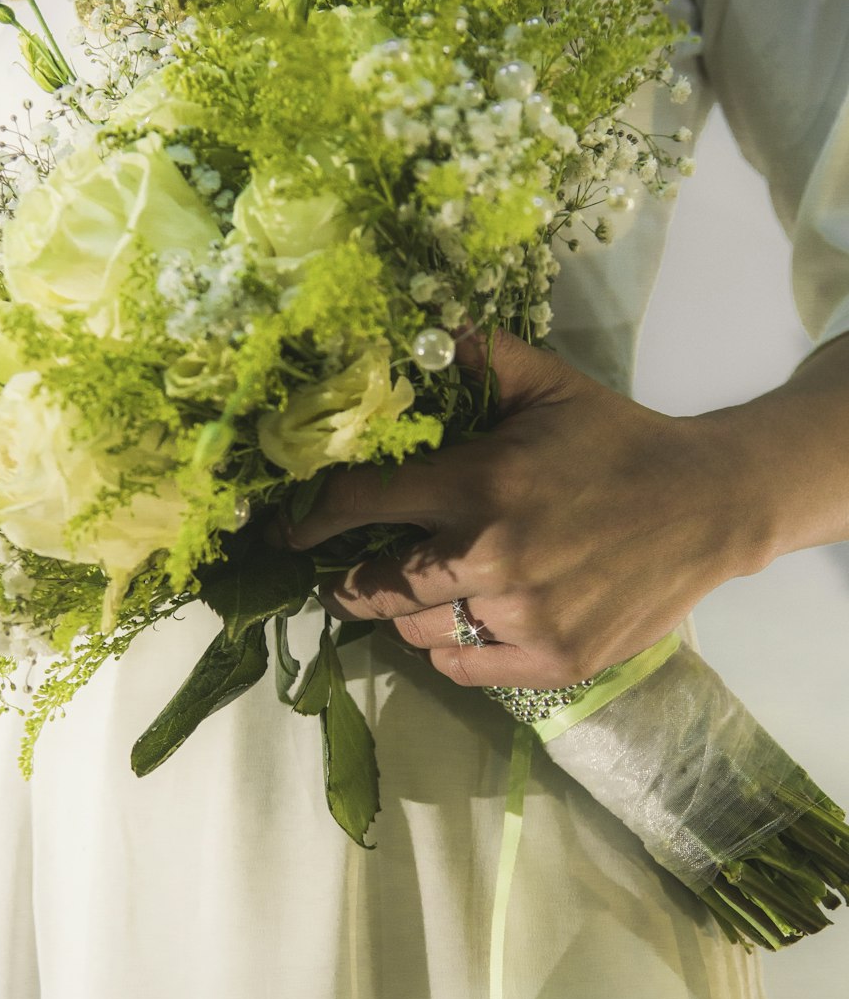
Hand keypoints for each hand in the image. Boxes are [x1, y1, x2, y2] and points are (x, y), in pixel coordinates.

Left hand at [283, 330, 765, 688]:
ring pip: (413, 633)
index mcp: (480, 482)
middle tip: (344, 574)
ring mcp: (522, 616)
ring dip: (403, 615)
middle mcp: (490, 556)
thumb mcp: (549, 385)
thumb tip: (418, 330)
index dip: (314, 516)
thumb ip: (479, 357)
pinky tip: (460, 623)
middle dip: (348, 579)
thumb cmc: (617, 441)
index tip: (291, 529)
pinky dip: (447, 650)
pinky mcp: (552, 660)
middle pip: (374, 585)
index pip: (362, 502)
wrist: (707, 505)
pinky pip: (460, 668)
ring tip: (415, 595)